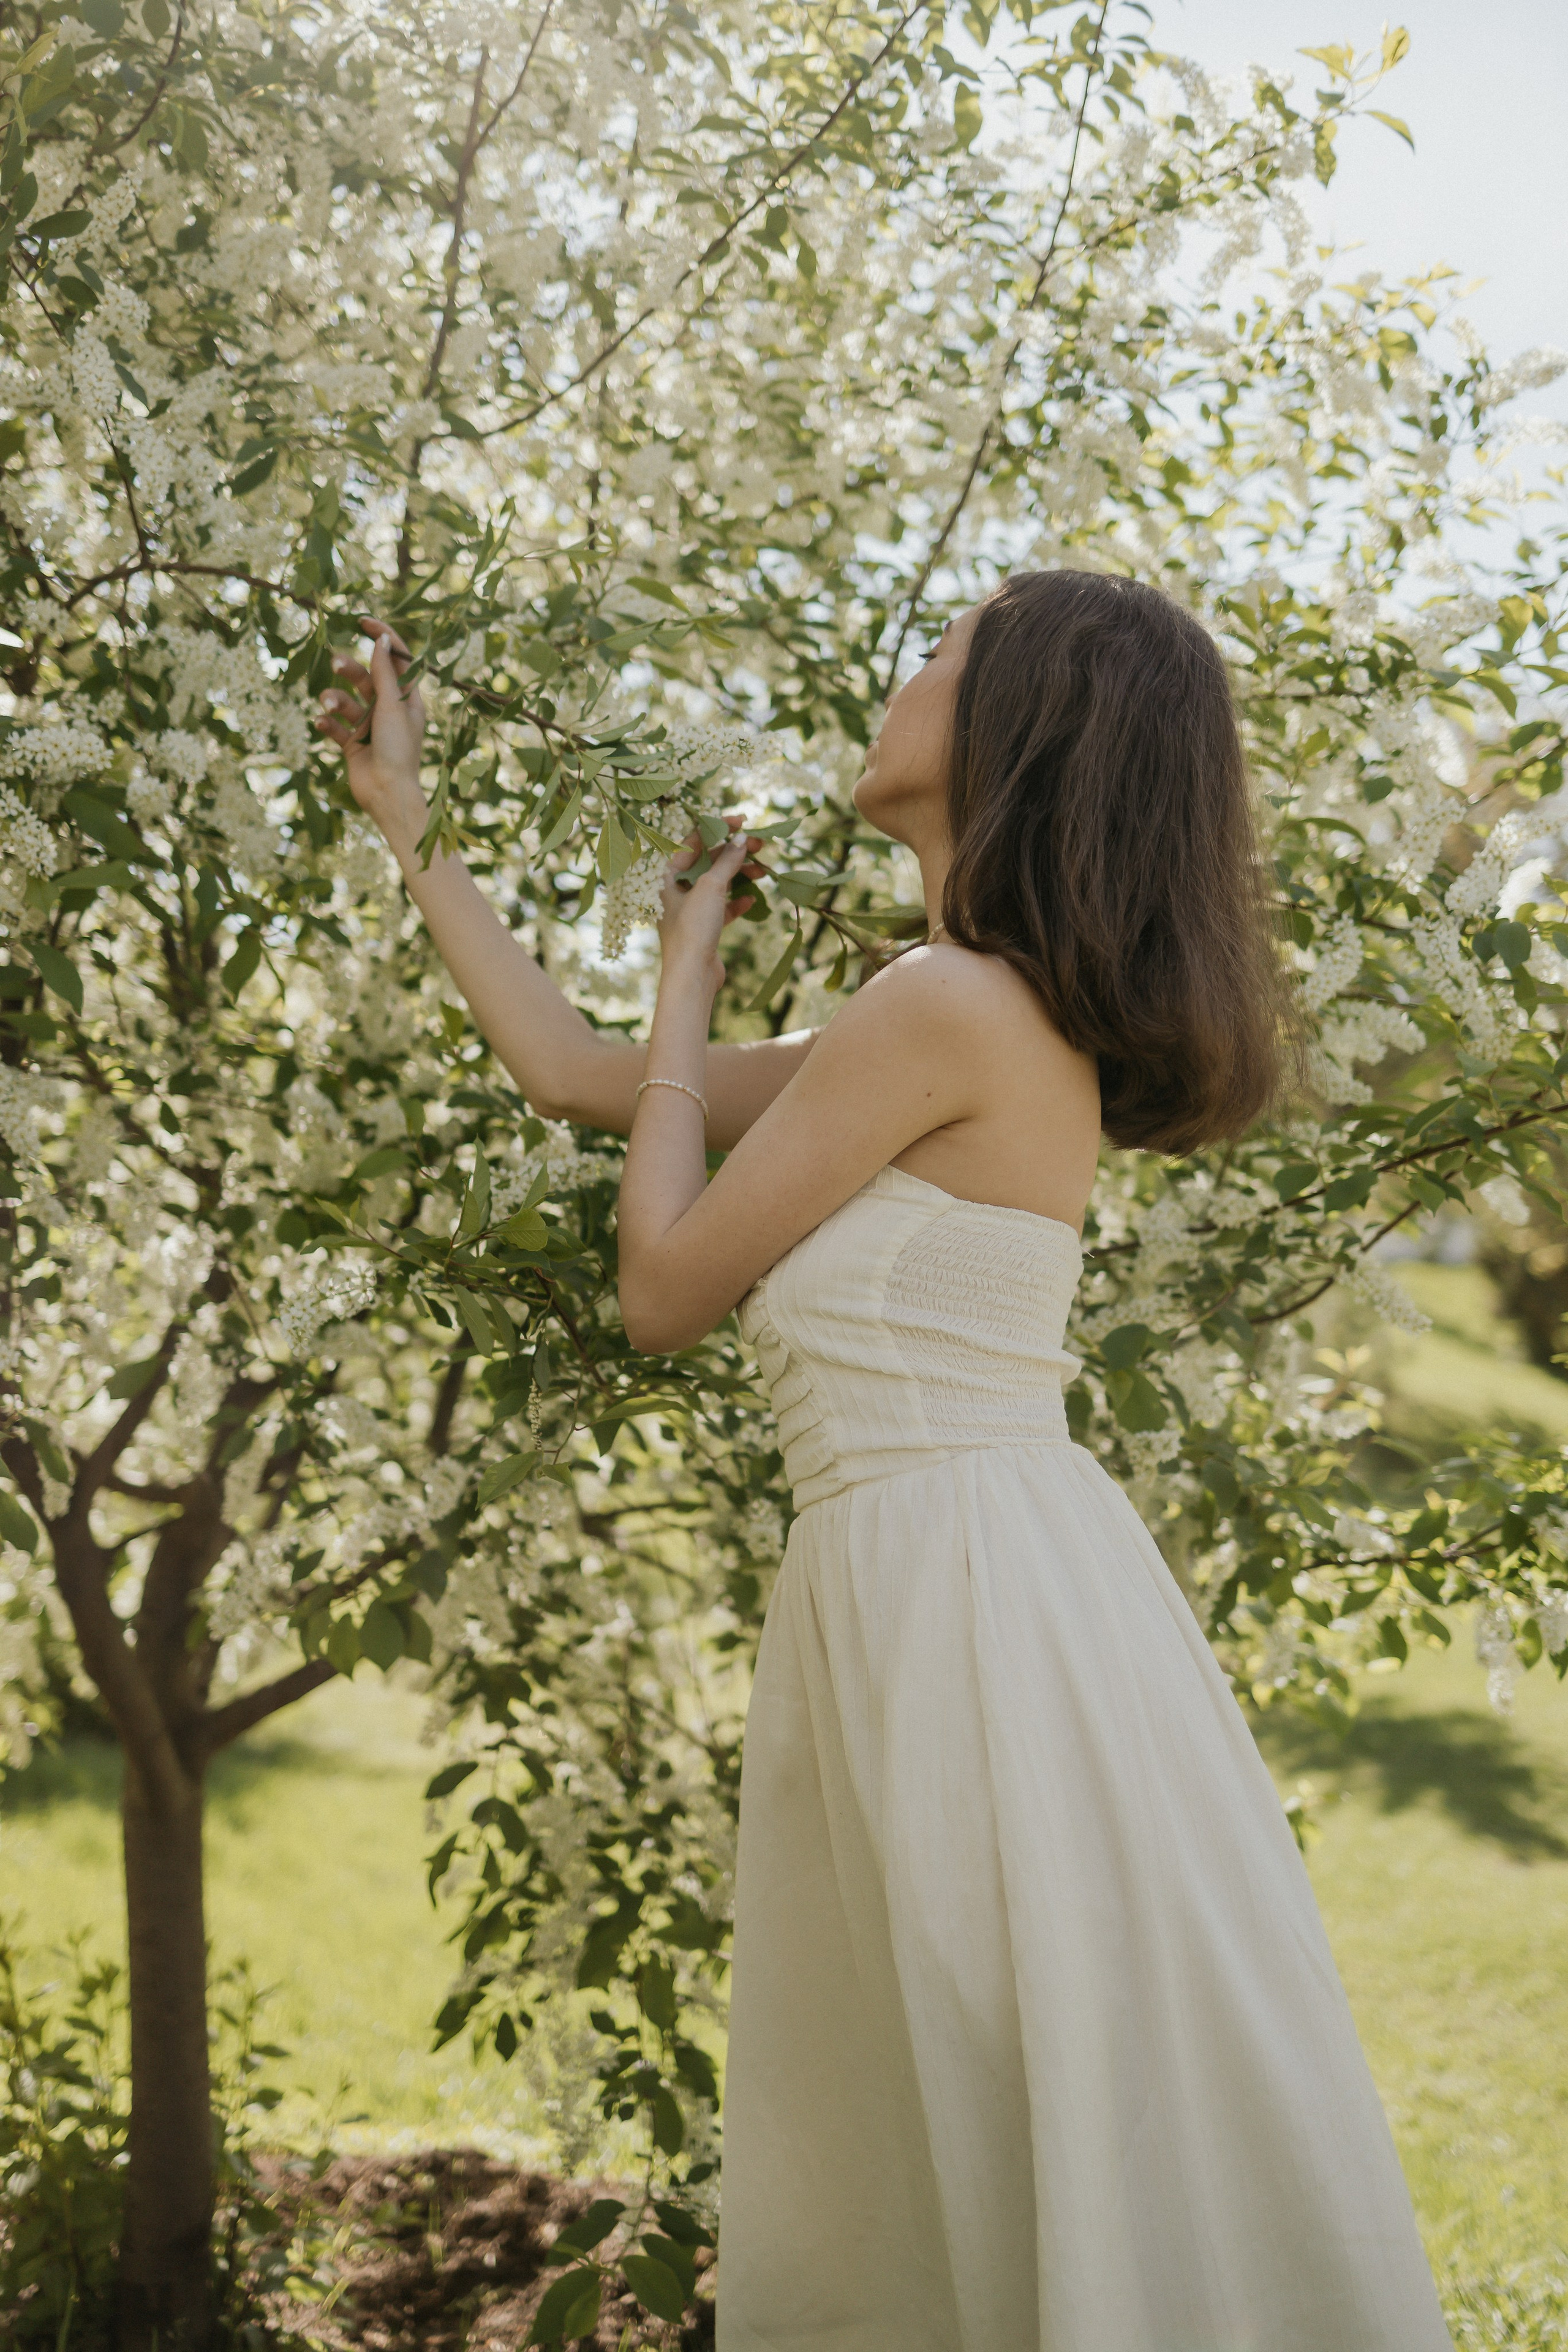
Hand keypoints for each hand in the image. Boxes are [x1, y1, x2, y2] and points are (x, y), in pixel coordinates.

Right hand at [315, 618, 426, 849]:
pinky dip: (327, 721)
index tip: (362, 621)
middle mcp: (389, 710)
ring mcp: (369, 726)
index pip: (395, 659)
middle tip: (336, 662)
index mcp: (407, 698)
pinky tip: (322, 722)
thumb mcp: (392, 706)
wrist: (387, 794)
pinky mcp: (353, 743)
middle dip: (349, 668)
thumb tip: (381, 640)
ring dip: (334, 698)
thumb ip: (383, 673)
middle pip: (366, 676)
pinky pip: (335, 725)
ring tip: (329, 705)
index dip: (382, 637)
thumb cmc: (398, 750)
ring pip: (346, 700)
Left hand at [657, 818, 761, 1000]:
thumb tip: (742, 839)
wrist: (691, 976)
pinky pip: (721, 907)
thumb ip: (727, 861)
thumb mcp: (711, 888)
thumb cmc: (692, 928)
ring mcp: (688, 909)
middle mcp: (674, 889)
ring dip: (739, 876)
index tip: (743, 823)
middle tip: (760, 846)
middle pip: (707, 862)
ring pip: (717, 884)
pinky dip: (736, 902)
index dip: (718, 829)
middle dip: (734, 853)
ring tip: (762, 873)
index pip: (693, 841)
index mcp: (665, 875)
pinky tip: (751, 900)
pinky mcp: (702, 928)